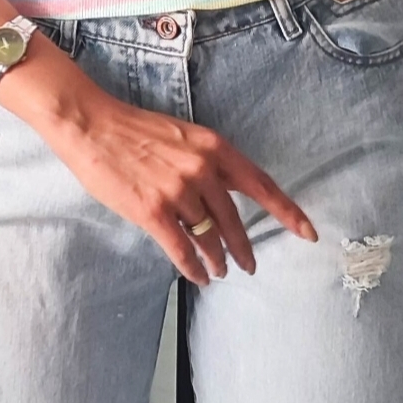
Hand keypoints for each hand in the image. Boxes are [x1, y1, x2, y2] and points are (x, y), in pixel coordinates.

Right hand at [4, 47, 316, 284]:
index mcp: (214, 148)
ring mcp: (177, 191)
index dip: (288, 212)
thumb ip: (208, 165)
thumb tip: (226, 198)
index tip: (308, 233)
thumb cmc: (135, 131)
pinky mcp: (152, 211)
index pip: (262, 184)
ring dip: (217, 260)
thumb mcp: (184, 138)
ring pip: (208, 237)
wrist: (93, 126)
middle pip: (235, 220)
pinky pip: (181, 248)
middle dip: (244, 248)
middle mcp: (202, 169)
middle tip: (249, 265)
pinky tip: (197, 275)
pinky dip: (192, 266)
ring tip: (220, 272)